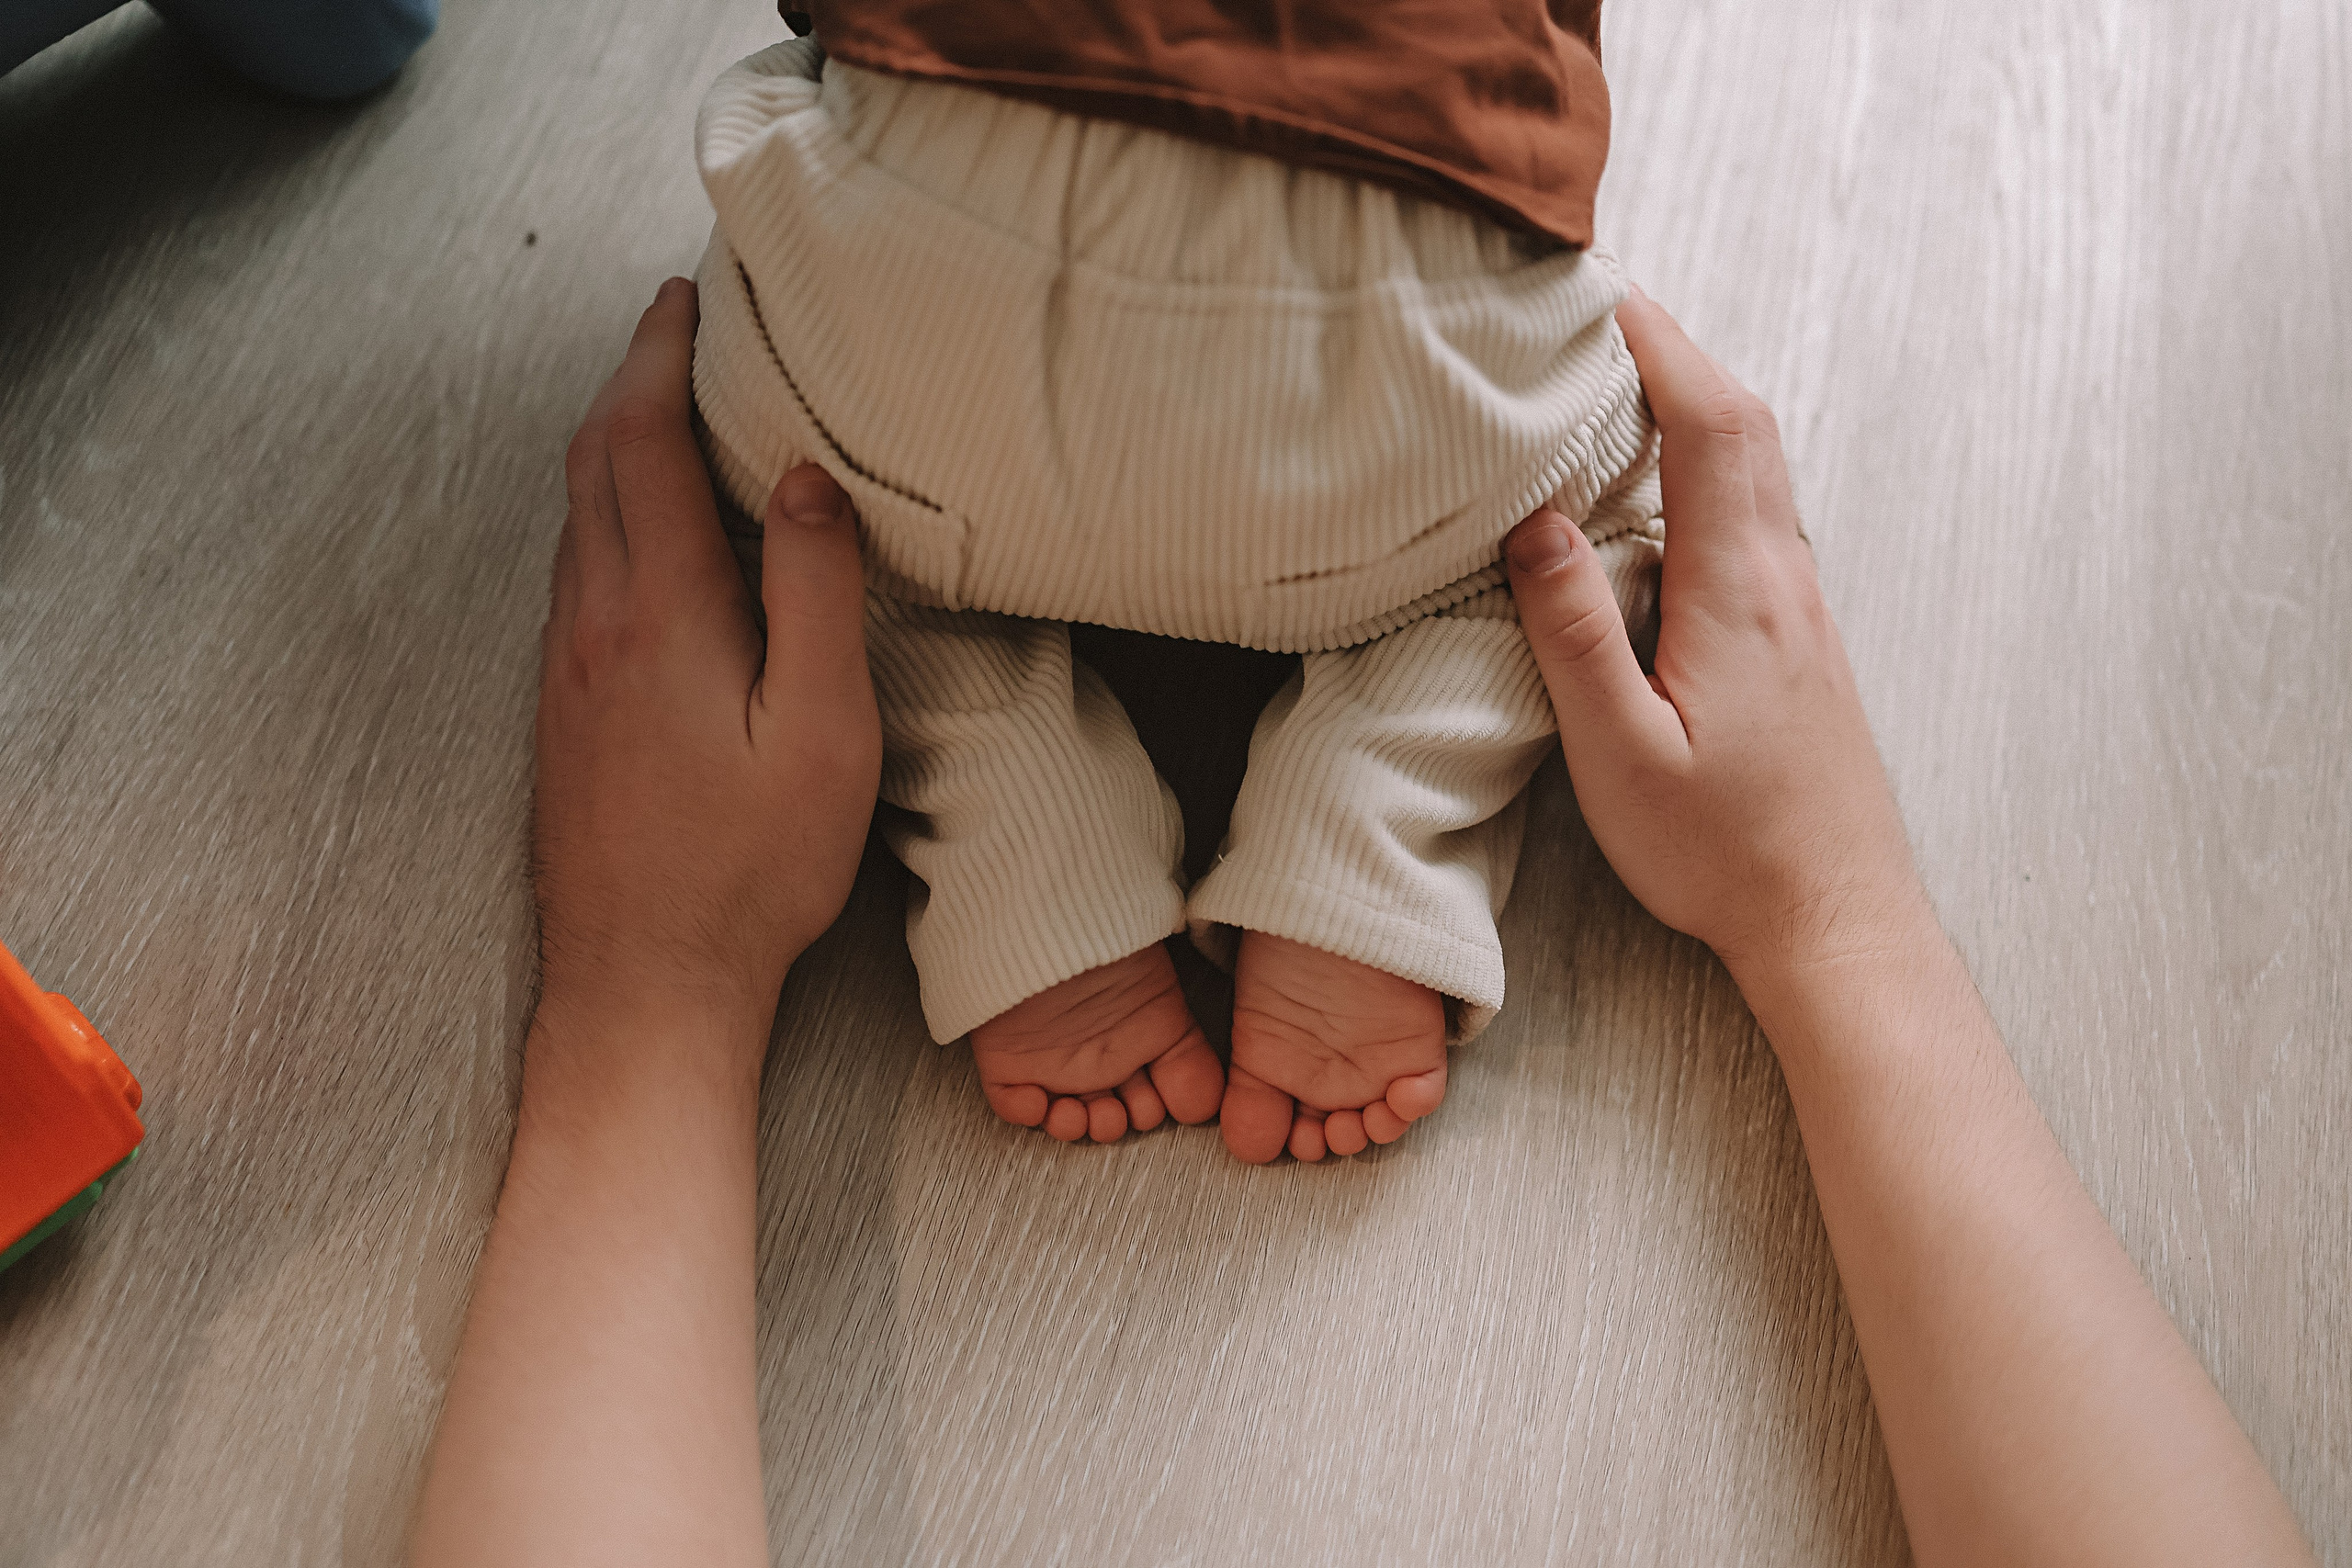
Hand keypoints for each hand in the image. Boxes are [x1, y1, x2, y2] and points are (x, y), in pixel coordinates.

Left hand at [533, 278, 879, 1040]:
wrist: (643, 980)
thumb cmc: (751, 869)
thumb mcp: (822, 733)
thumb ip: (815, 595)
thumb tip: (806, 479)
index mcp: (661, 614)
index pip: (645, 444)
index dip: (663, 358)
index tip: (686, 301)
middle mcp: (594, 625)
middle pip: (592, 463)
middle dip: (629, 380)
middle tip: (672, 329)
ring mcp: (567, 670)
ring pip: (574, 519)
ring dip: (610, 444)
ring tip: (659, 409)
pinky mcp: (562, 712)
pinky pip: (574, 574)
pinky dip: (603, 512)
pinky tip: (640, 534)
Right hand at [1504, 289, 1925, 975]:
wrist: (1837, 917)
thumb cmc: (1726, 850)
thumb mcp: (1622, 754)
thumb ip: (1577, 634)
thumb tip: (1536, 521)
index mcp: (1739, 591)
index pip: (1711, 423)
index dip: (1659, 343)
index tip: (1597, 294)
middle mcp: (1784, 579)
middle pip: (1744, 422)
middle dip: (1673, 351)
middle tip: (1594, 317)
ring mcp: (1800, 606)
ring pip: (1756, 464)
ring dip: (1692, 404)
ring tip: (1612, 384)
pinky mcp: (1797, 637)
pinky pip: (1755, 511)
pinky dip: (1707, 464)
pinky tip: (1657, 491)